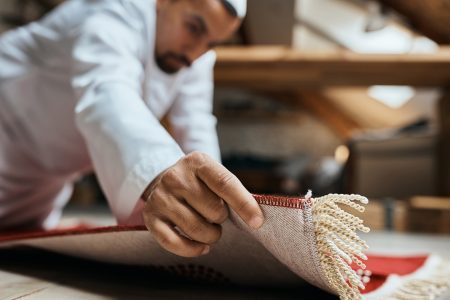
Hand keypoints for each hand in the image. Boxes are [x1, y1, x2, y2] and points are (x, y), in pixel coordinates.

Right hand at [141, 151, 263, 256]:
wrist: (165, 180)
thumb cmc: (200, 184)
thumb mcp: (214, 176)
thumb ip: (233, 192)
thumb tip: (255, 217)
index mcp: (197, 161)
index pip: (225, 183)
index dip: (244, 204)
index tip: (258, 222)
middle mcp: (175, 177)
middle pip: (213, 210)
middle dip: (221, 219)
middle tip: (216, 215)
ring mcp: (161, 197)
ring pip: (196, 229)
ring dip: (210, 236)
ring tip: (210, 229)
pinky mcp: (150, 216)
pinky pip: (174, 243)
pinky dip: (192, 250)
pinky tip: (201, 247)